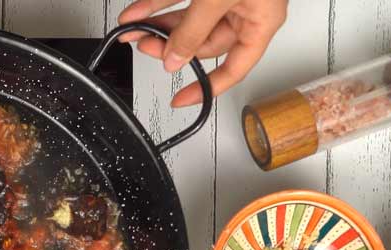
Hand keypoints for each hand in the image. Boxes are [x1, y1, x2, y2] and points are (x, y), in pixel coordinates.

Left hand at [118, 0, 286, 107]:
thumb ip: (193, 32)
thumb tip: (173, 59)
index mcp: (261, 21)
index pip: (234, 68)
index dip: (207, 87)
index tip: (182, 98)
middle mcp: (245, 8)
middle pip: (203, 41)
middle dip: (169, 45)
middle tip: (144, 46)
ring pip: (187, 17)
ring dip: (155, 23)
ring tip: (130, 28)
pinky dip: (156, 2)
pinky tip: (135, 9)